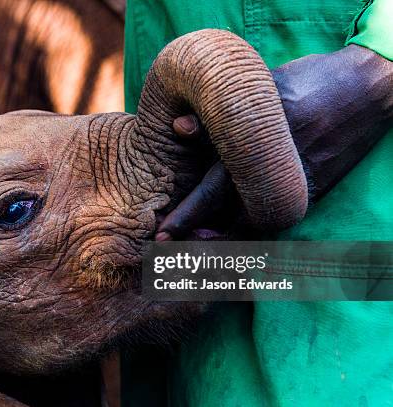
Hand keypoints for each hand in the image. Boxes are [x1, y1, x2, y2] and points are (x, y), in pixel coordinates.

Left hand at [157, 45, 392, 240]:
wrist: (364, 91)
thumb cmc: (304, 84)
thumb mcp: (259, 91)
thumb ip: (217, 117)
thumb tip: (177, 129)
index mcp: (257, 151)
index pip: (212, 192)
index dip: (185, 216)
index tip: (162, 234)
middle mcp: (275, 177)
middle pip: (229, 220)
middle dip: (197, 238)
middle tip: (169, 252)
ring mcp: (296, 190)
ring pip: (253, 229)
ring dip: (223, 241)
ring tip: (196, 247)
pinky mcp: (312, 195)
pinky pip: (276, 222)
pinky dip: (250, 234)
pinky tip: (230, 237)